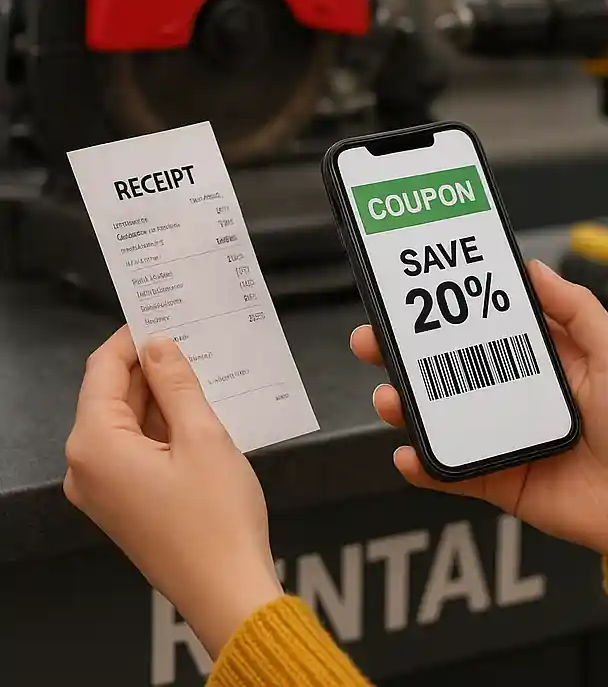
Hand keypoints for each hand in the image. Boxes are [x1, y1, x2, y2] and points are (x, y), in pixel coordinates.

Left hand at [63, 328, 282, 658]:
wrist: (225, 587)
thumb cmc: (216, 521)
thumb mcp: (203, 435)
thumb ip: (177, 383)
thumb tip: (159, 346)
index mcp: (95, 446)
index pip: (103, 369)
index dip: (134, 337)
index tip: (164, 314)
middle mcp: (85, 467)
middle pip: (111, 394)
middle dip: (151, 365)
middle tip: (193, 338)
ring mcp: (102, 488)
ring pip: (125, 420)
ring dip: (161, 395)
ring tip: (204, 374)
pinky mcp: (122, 500)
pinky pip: (134, 446)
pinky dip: (162, 424)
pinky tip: (198, 412)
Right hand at [352, 260, 607, 582]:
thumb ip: (578, 311)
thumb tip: (533, 269)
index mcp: (543, 360)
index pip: (485, 327)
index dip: (451, 310)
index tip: (417, 292)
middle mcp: (516, 395)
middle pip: (450, 369)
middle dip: (408, 354)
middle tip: (372, 338)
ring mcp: (503, 438)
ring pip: (442, 417)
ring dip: (406, 406)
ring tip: (388, 395)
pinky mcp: (499, 481)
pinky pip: (452, 472)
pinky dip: (425, 465)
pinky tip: (408, 452)